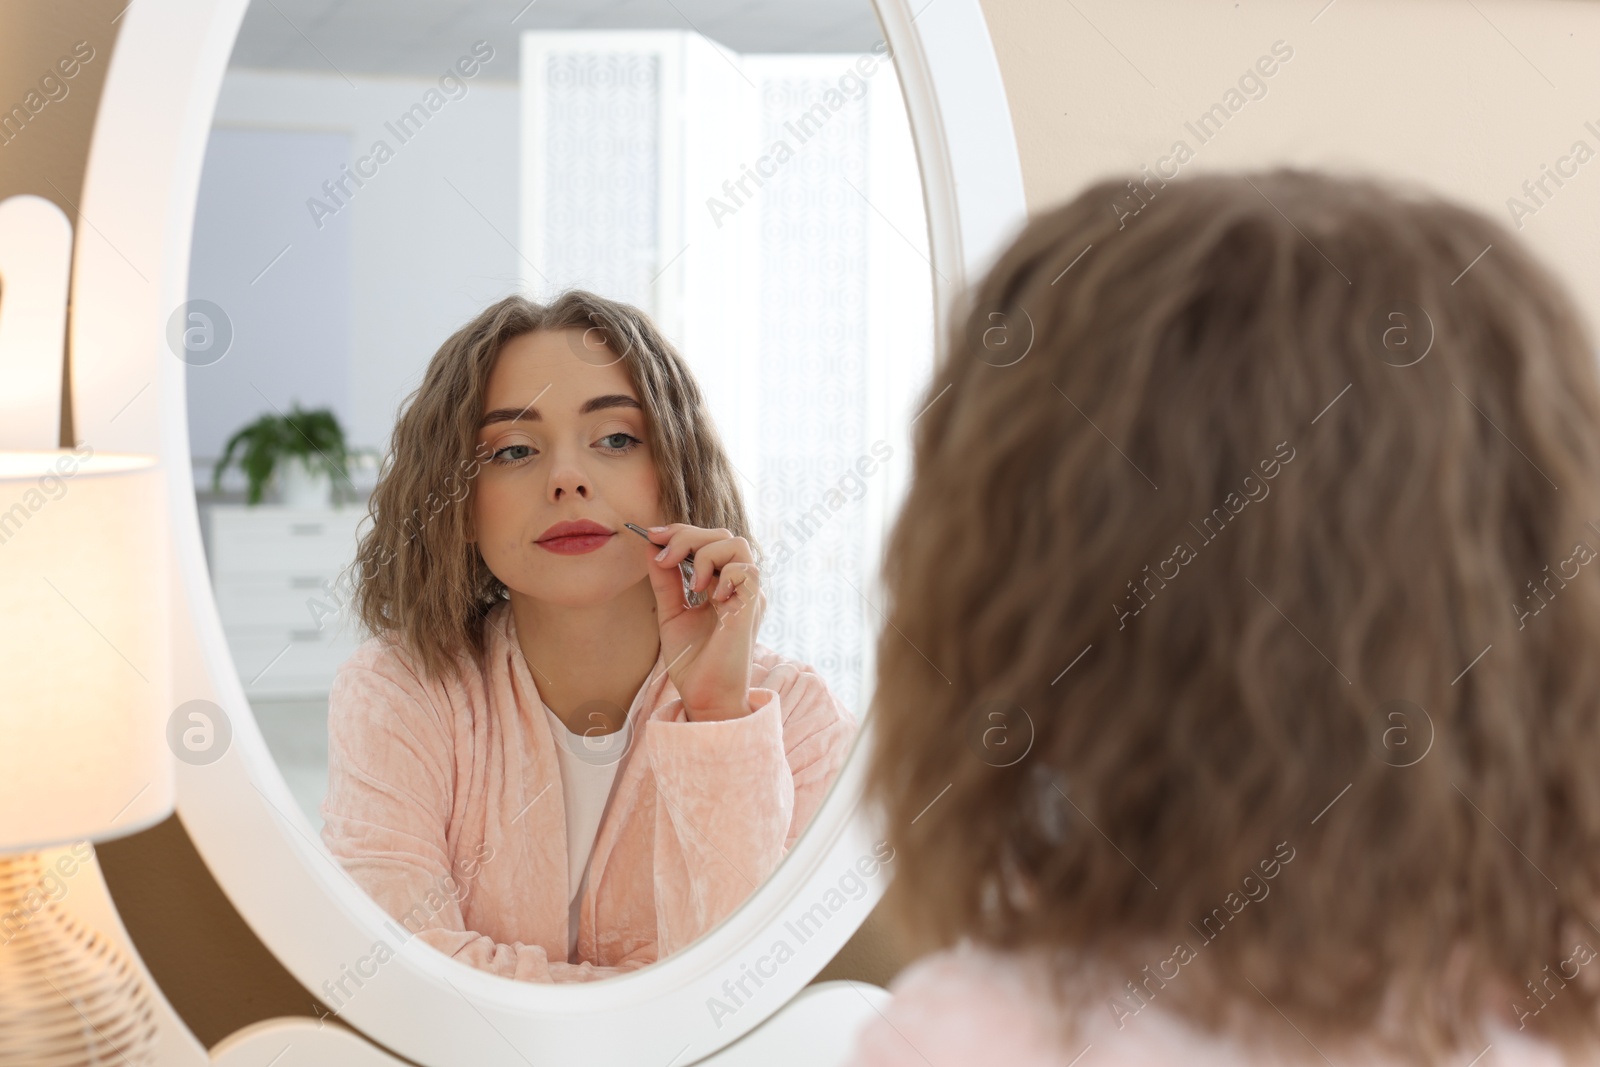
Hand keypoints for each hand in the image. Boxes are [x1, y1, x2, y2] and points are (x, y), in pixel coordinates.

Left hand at [638, 523, 764, 720]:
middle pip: (722, 535)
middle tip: (664, 556)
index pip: (709, 541)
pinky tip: (709, 595)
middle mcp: (739, 586)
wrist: (704, 696)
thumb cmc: (693, 662)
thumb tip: (652, 546)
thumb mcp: (671, 613)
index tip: (652, 535)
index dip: (681, 532)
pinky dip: (722, 573)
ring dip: (705, 553)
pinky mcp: (751, 607)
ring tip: (691, 582)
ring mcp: (748, 595)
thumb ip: (665, 581)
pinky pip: (745, 569)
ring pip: (736, 544)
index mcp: (723, 586)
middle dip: (687, 536)